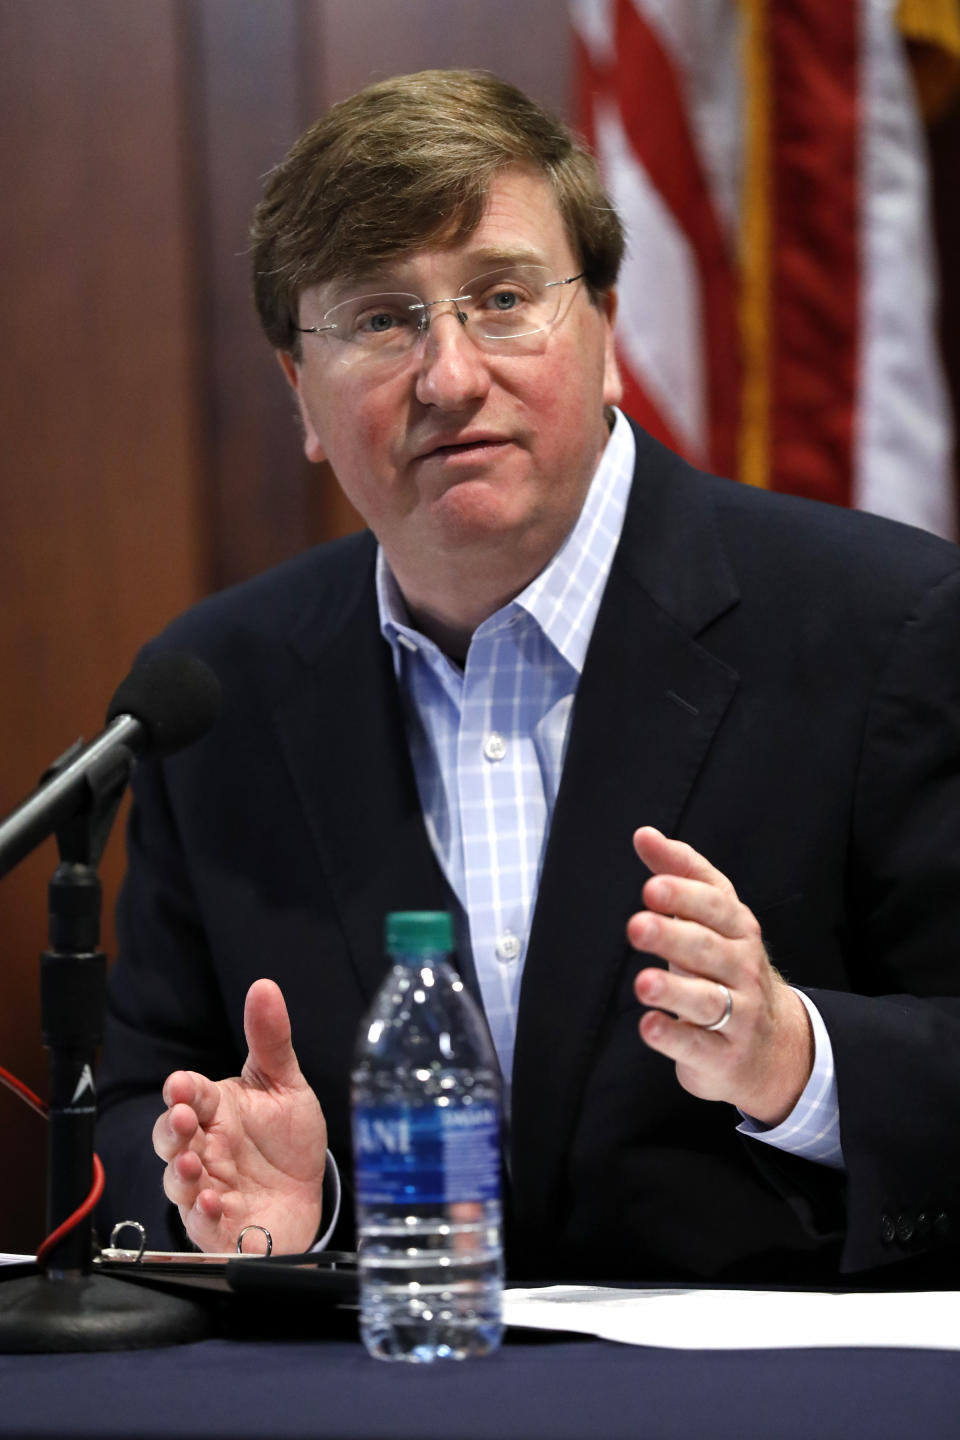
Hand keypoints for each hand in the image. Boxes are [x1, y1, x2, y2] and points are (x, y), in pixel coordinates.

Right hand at [152, 978, 327, 1253]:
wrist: (306, 1197)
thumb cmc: (288, 1141)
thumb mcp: (286, 1086)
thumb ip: (271, 1040)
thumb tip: (264, 986)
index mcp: (217, 1110)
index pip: (189, 1094)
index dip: (182, 1090)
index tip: (181, 1086)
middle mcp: (205, 1147)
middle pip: (170, 1137)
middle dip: (170, 1129)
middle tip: (182, 1119)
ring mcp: (207, 1187)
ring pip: (177, 1181)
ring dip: (180, 1173)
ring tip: (193, 1164)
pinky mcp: (217, 1226)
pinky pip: (199, 1223)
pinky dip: (202, 1214)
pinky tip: (214, 1202)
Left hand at [627, 827, 812, 1125]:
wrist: (776, 1047)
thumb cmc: (727, 968)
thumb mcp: (712, 919)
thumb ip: (679, 873)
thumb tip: (644, 833)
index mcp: (738, 930)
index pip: (716, 906)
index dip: (685, 895)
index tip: (652, 886)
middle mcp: (742, 969)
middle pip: (708, 950)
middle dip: (672, 936)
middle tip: (636, 926)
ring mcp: (739, 1015)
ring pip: (706, 1000)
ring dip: (674, 990)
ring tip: (642, 983)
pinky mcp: (723, 1056)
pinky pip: (697, 1046)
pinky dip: (673, 1036)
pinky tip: (649, 1026)